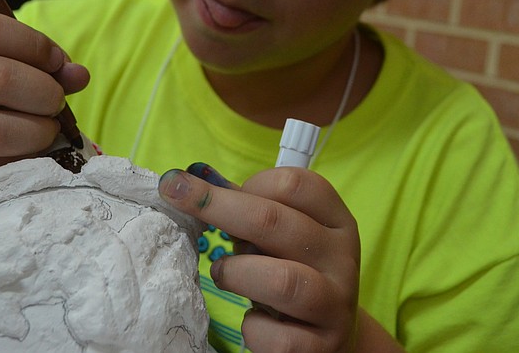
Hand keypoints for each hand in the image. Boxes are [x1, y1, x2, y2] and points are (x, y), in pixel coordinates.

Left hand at [159, 165, 361, 351]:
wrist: (332, 340)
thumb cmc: (294, 275)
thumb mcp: (283, 240)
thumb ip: (251, 212)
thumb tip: (191, 181)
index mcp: (336, 222)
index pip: (297, 185)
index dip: (251, 182)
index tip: (219, 190)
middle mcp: (342, 259)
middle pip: (275, 222)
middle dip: (217, 206)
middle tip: (176, 195)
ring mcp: (334, 305)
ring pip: (280, 280)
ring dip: (235, 272)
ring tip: (223, 274)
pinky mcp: (319, 347)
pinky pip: (273, 334)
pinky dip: (252, 326)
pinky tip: (254, 320)